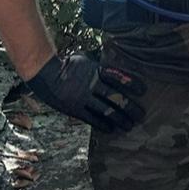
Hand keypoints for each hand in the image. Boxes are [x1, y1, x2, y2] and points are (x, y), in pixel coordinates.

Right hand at [28, 50, 145, 132]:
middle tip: (141, 115)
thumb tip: (112, 66)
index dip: (132, 82)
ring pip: (106, 110)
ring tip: (129, 125)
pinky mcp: (75, 109)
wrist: (44, 73)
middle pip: (116, 97)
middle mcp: (92, 84)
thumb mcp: (85, 59)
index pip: (118, 76)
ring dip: (120, 119)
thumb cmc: (66, 64)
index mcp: (96, 70)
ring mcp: (83, 98)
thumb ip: (99, 65)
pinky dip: (102, 125)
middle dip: (130, 107)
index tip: (143, 90)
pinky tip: (111, 129)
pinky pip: (92, 119)